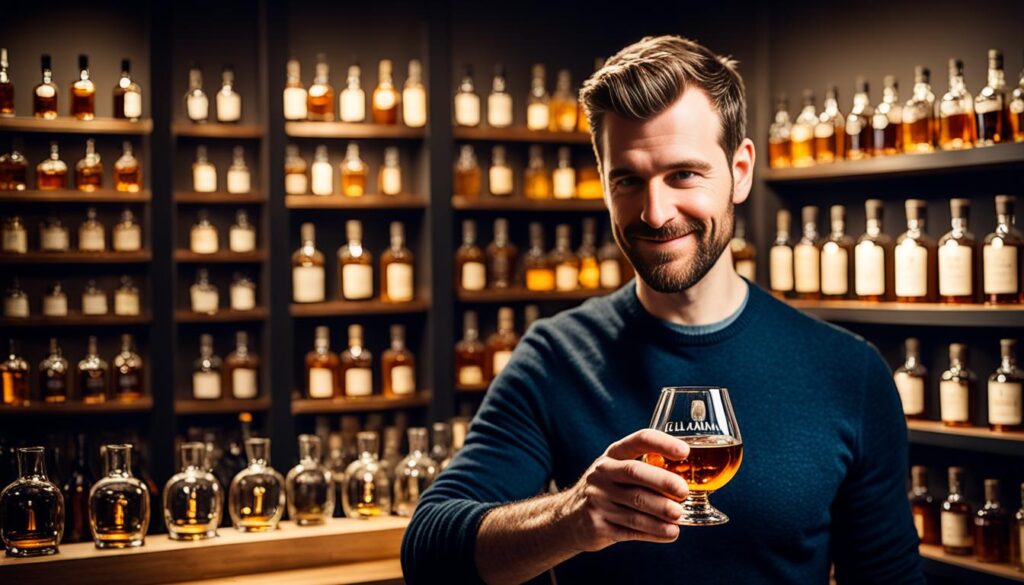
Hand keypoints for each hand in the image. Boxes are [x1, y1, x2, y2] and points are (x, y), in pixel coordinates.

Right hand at [558, 429, 689, 552]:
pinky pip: (630, 530)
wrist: (569, 517)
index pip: (638, 440)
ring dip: (660, 513)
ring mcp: (597, 500)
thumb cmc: (608, 489)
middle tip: (683, 491)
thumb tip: (692, 477)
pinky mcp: (597, 525)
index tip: (685, 452)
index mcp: (613, 455)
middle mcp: (602, 474)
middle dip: (662, 481)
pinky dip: (653, 533)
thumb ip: (647, 469)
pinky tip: (670, 533)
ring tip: (679, 517)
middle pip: (633, 472)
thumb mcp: (619, 470)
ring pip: (633, 507)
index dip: (662, 443)